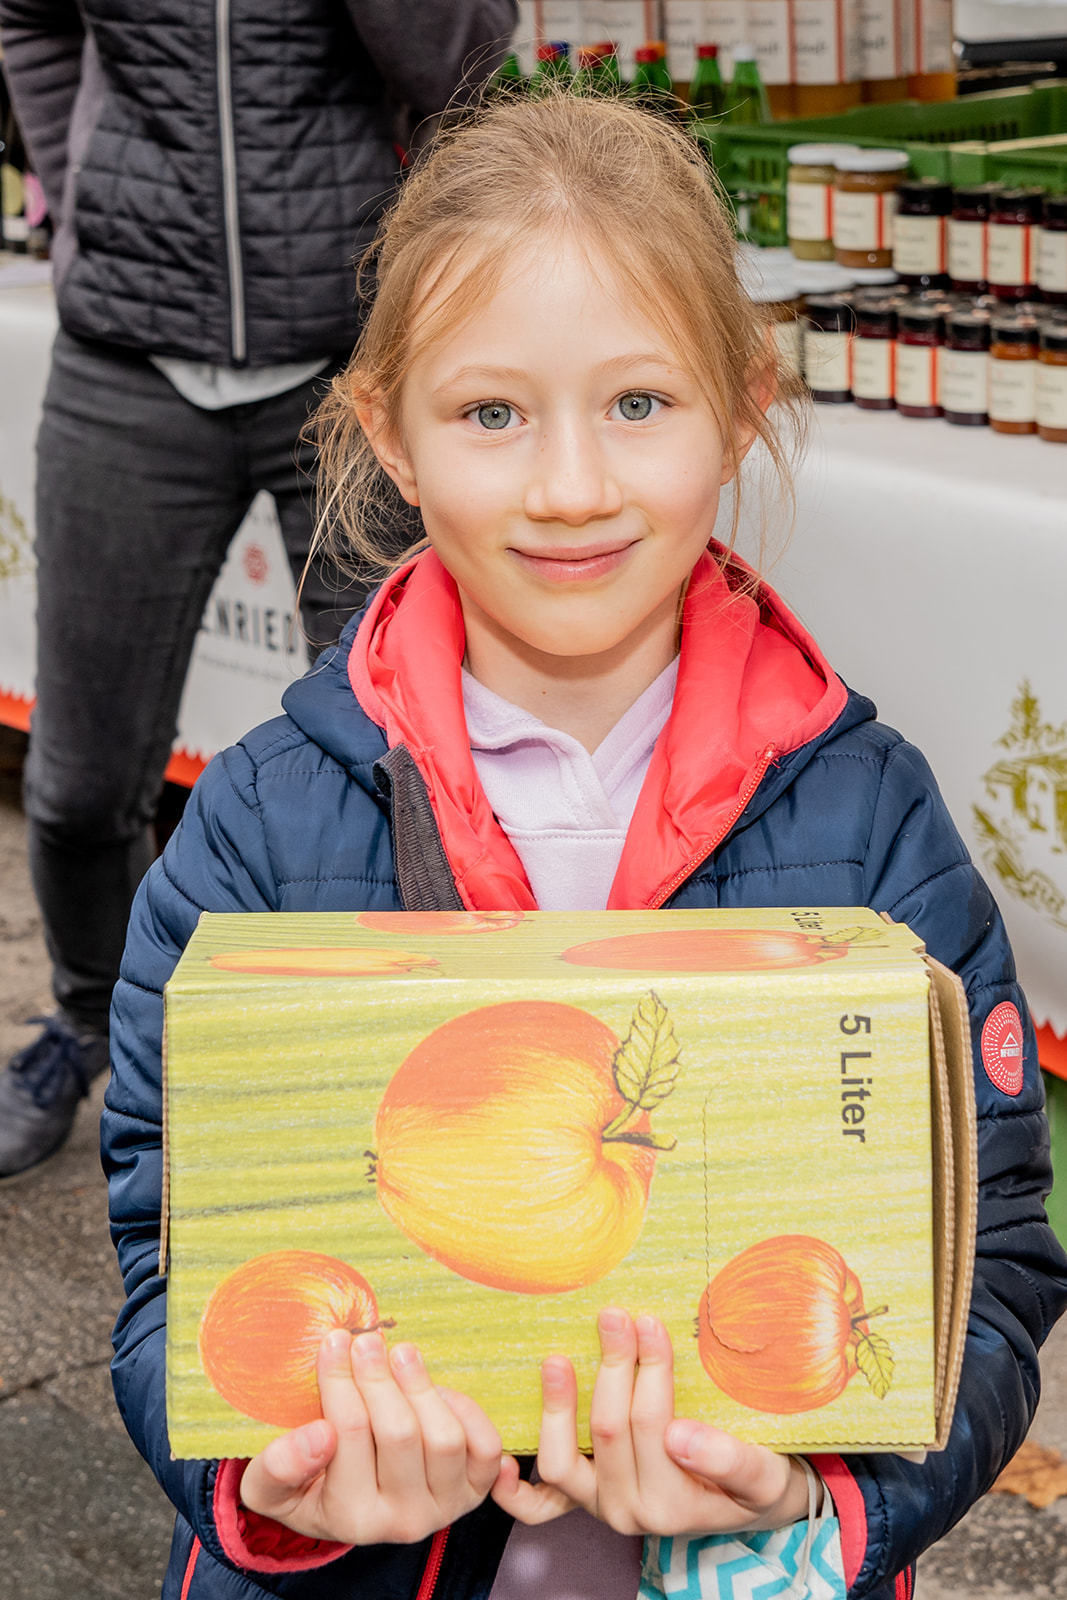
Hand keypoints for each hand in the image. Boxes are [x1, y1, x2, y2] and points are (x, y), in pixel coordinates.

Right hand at [239, 1329, 501, 1543]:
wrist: (351, 1508)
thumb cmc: (307, 1484)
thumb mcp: (270, 1484)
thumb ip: (279, 1464)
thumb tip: (319, 1435)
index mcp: (351, 1518)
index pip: (348, 1435)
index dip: (340, 1381)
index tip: (333, 1340)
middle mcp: (403, 1521)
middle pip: (399, 1434)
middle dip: (380, 1377)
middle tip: (366, 1339)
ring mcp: (444, 1506)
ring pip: (444, 1438)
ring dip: (421, 1386)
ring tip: (400, 1352)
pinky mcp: (474, 1490)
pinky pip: (486, 1448)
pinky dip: (468, 1411)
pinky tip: (438, 1387)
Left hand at [492, 1309, 813, 1536]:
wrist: (748, 1505)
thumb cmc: (756, 1482)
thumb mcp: (762, 1474)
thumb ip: (728, 1460)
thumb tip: (681, 1437)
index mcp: (674, 1504)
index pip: (651, 1424)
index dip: (649, 1371)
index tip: (650, 1323)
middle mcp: (630, 1512)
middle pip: (608, 1431)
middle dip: (613, 1367)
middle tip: (616, 1316)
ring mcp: (600, 1508)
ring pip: (564, 1459)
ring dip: (558, 1406)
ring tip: (559, 1358)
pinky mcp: (582, 1502)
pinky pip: (539, 1505)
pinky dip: (517, 1488)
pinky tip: (505, 1456)